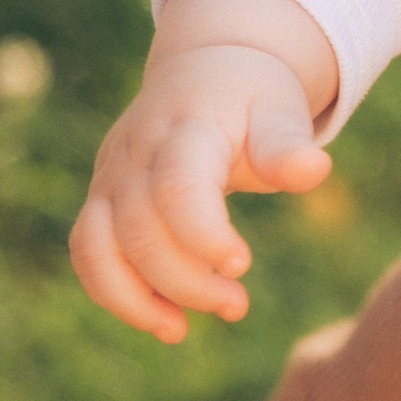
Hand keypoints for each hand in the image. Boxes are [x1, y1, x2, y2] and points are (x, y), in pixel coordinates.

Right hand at [70, 0, 337, 342]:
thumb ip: (288, 143)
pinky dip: (116, 294)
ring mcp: (111, 175)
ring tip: (182, 331)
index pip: (178, 187)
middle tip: (236, 305)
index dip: (204, 236)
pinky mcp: (101, 199)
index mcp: (187, 126)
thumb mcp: (279, 108)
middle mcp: (137, 152)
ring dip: (139, 299)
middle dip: (186, 281)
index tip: (241, 264)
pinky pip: (88, 253)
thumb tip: (312, 171)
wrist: (203, 69)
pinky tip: (163, 320)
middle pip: (140, 229)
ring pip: (98, 247)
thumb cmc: (251, 96)